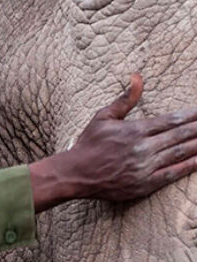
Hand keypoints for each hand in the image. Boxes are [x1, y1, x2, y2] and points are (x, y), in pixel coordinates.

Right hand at [29, 74, 196, 211]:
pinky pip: (173, 173)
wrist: (76, 173)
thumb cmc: (89, 143)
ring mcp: (145, 166)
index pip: (169, 120)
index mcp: (134, 129)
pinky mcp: (145, 183)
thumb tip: (137, 77)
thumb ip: (125, 99)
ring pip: (180, 153)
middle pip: (179, 136)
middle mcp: (143, 147)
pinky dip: (190, 166)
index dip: (190, 116)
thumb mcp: (103, 116)